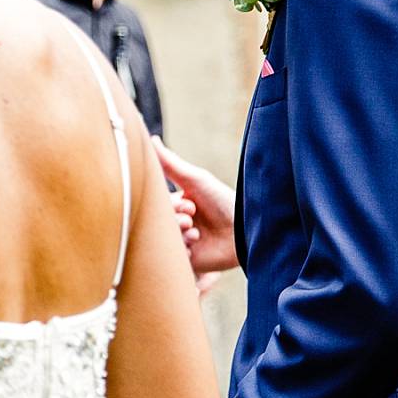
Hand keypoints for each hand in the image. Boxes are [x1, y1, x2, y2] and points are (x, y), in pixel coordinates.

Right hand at [155, 138, 238, 276]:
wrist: (246, 233)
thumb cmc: (224, 202)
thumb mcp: (195, 179)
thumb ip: (169, 162)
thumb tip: (150, 137)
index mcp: (178, 204)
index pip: (158, 206)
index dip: (171, 206)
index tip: (189, 205)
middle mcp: (178, 222)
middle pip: (160, 223)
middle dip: (176, 221)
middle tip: (192, 221)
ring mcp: (182, 241)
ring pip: (165, 239)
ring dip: (180, 236)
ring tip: (198, 236)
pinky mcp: (187, 260)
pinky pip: (171, 256)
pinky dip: (182, 251)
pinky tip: (197, 248)